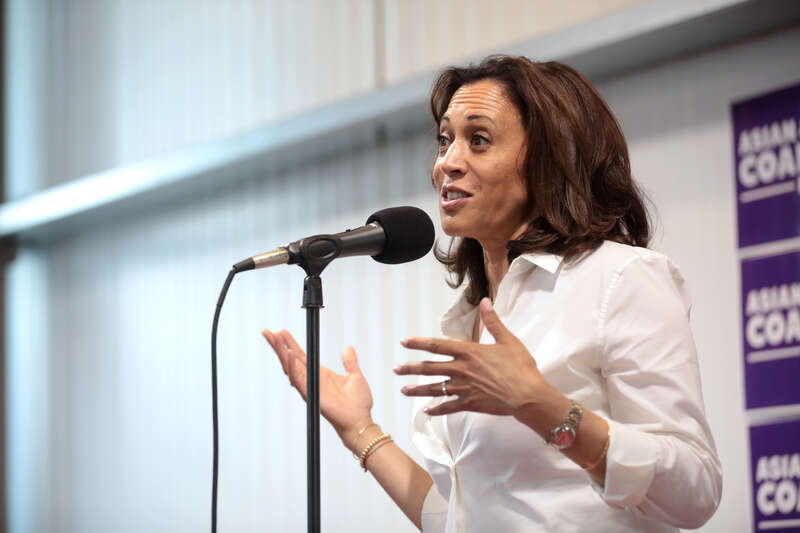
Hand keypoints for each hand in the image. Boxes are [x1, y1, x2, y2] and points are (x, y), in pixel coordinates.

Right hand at [262, 329, 373, 450]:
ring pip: (290, 367)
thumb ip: (350, 362)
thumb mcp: (354, 376)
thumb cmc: (358, 403)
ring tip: (273, 338)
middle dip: (278, 346)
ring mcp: (310, 388)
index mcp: (320, 374)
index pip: (300, 355)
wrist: (360, 421)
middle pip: (290, 360)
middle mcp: (311, 380)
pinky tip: (289, 354)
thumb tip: (347, 348)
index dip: (290, 344)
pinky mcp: (312, 396)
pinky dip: (293, 367)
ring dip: (281, 353)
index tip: (281, 332)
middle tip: (267, 332)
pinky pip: (299, 380)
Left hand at [395, 298, 550, 415]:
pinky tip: (426, 411)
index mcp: (468, 352)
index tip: (404, 342)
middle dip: (411, 368)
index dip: (419, 343)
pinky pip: (448, 407)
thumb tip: (486, 302)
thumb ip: (492, 322)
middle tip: (396, 369)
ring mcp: (464, 388)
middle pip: (429, 368)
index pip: (437, 346)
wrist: (528, 395)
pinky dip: (436, 409)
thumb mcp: (507, 340)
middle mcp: (461, 370)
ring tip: (403, 390)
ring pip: (434, 388)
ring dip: (417, 389)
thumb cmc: (520, 367)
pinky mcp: (470, 403)